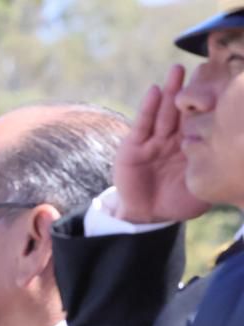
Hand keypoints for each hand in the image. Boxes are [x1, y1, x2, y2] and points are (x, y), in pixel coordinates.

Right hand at [113, 65, 210, 223]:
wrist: (147, 215)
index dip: (210, 103)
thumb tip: (239, 165)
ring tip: (177, 71)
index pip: (202, 119)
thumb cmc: (178, 203)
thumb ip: (216, 172)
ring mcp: (153, 141)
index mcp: (193, 144)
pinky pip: (142, 125)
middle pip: (182, 110)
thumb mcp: (204, 187)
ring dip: (169, 91)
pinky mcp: (133, 147)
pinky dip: (147, 108)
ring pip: (163, 113)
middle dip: (190, 90)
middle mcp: (173, 138)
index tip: (224, 84)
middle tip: (203, 67)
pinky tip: (154, 91)